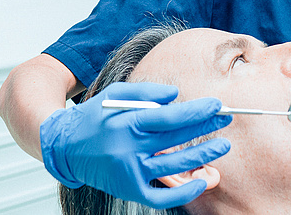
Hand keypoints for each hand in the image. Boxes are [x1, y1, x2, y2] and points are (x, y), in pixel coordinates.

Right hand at [40, 81, 231, 207]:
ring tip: (223, 145)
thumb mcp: (115, 95)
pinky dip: (184, 193)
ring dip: (203, 156)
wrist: (64, 147)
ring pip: (175, 167)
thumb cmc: (94, 117)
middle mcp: (128, 149)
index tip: (217, 105)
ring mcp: (129, 173)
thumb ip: (146, 93)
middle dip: (205, 127)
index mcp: (126, 123)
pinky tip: (202, 181)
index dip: (196, 111)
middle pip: (176, 140)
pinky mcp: (130, 190)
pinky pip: (162, 197)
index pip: (169, 118)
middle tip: (226, 118)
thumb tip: (176, 96)